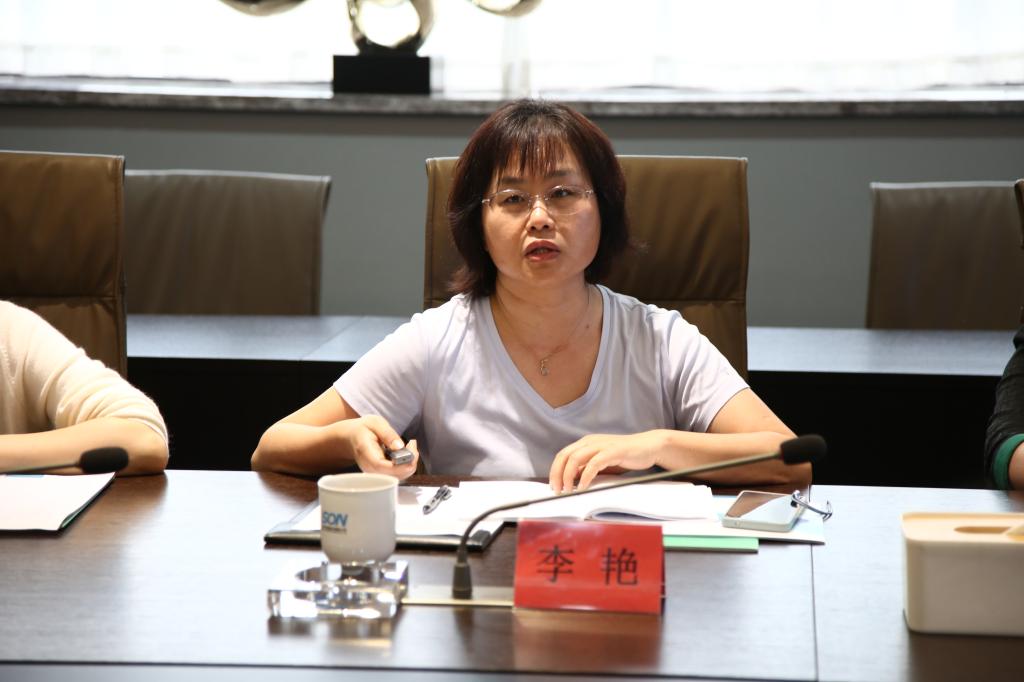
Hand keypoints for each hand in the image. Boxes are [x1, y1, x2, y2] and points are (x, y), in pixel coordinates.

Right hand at [335, 415, 417, 479]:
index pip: (381, 466)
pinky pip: (398, 475)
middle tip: (412, 444)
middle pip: (392, 475)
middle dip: (409, 462)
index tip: (411, 451)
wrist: (351, 437)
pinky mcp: (381, 474)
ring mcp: (374, 473)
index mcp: (365, 452)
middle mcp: (369, 467)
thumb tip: (399, 446)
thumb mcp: (375, 423)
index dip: (399, 463)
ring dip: (410, 463)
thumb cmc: (363, 429)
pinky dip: (406, 465)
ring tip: (410, 446)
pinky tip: (406, 452)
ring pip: (398, 477)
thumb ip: (387, 434)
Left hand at [549, 431, 663, 492]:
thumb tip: (572, 480)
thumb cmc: (625, 457)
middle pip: (565, 456)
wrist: (648, 447)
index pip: (562, 455)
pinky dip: (586, 476)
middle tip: (558, 490)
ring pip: (575, 458)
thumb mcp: (602, 463)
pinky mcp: (613, 451)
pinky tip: (584, 487)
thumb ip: (587, 468)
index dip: (555, 471)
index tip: (554, 486)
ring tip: (568, 490)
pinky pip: (594, 463)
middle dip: (558, 474)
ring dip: (568, 476)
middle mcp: (590, 441)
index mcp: (586, 443)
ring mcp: (601, 445)